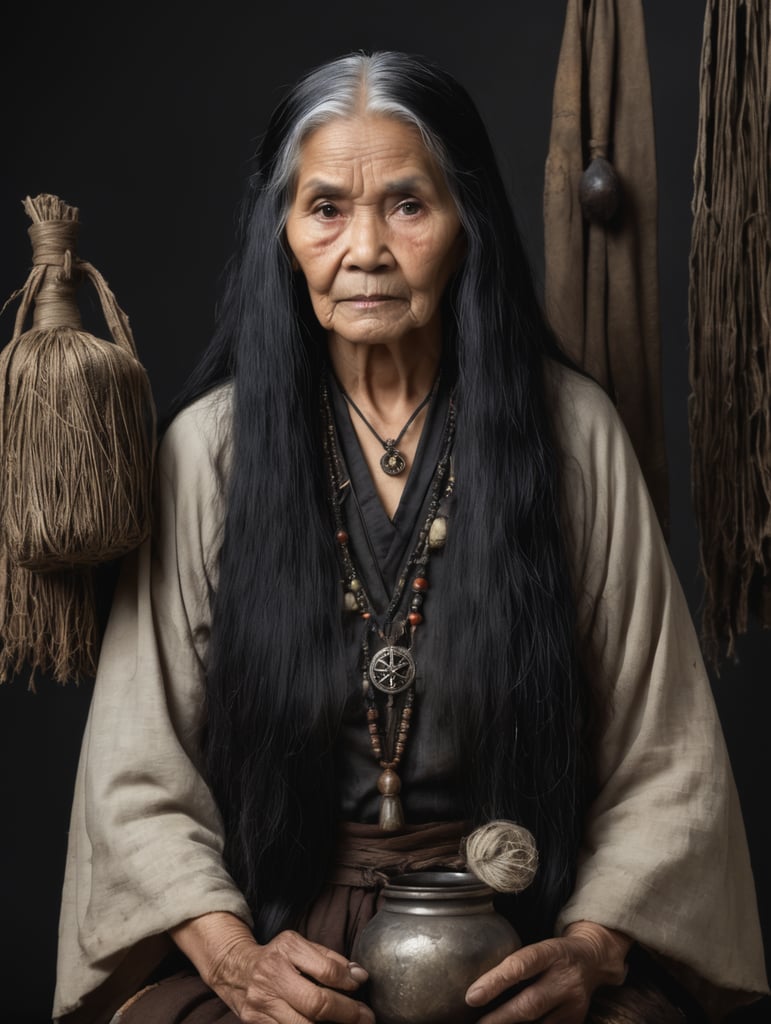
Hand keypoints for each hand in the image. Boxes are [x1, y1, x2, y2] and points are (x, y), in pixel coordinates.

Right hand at [171, 912, 373, 1023]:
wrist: (235, 969)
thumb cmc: (276, 956)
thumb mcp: (300, 944)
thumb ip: (330, 959)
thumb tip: (359, 976)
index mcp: (286, 949)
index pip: (326, 970)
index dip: (349, 981)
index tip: (361, 985)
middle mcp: (272, 976)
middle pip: (316, 1003)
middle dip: (347, 1013)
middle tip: (366, 1017)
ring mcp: (262, 1003)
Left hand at [465, 920, 631, 1023]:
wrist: (593, 959)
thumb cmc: (552, 954)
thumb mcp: (537, 947)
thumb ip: (514, 963)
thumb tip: (476, 987)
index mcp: (551, 952)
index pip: (520, 966)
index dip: (494, 982)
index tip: (471, 996)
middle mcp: (564, 979)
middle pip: (529, 1003)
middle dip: (500, 1017)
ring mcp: (573, 1004)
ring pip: (538, 1023)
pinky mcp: (576, 1021)